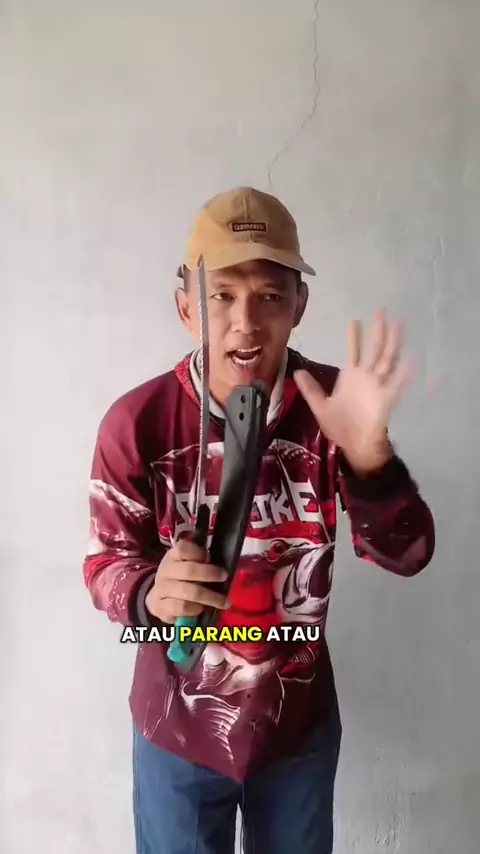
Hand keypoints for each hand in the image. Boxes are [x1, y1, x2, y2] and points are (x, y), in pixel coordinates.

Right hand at [145, 537, 229, 623]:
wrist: (158, 598)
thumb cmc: (179, 578)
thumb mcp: (185, 564)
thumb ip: (197, 559)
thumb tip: (209, 559)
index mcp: (172, 557)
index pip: (182, 549)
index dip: (197, 552)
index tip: (209, 557)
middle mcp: (165, 571)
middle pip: (188, 570)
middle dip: (210, 573)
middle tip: (224, 576)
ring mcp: (161, 590)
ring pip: (188, 592)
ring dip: (210, 597)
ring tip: (224, 602)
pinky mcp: (161, 607)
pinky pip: (182, 608)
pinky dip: (195, 609)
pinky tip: (202, 609)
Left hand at [294, 309, 413, 473]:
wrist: (354, 446)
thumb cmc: (339, 426)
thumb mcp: (320, 406)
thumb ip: (310, 389)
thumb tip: (296, 371)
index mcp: (351, 377)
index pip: (354, 351)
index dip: (354, 336)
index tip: (354, 319)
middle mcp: (367, 378)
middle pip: (374, 349)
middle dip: (378, 330)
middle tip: (382, 310)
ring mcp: (378, 387)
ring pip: (387, 360)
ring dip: (393, 344)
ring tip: (399, 326)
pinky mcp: (386, 399)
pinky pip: (396, 384)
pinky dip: (404, 373)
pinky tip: (412, 361)